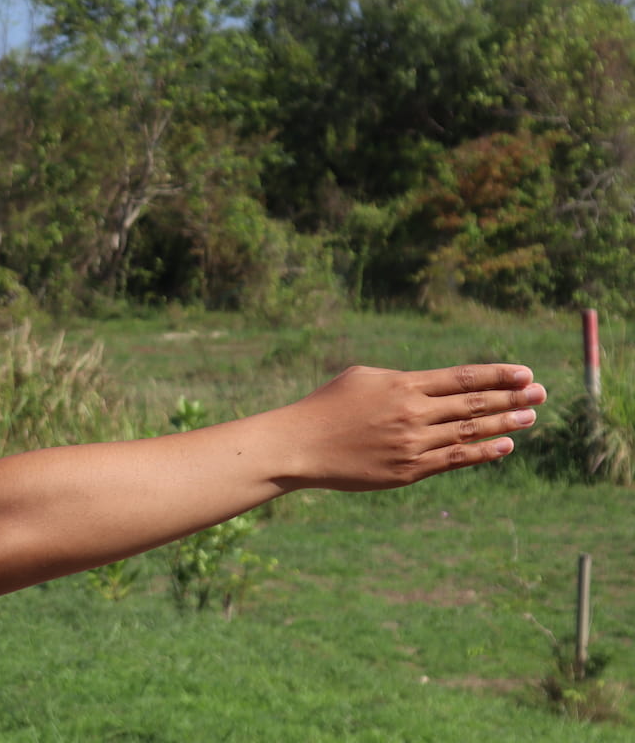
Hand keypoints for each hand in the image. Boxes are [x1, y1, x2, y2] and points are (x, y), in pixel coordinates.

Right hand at [278, 363, 545, 491]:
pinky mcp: (408, 471)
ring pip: (470, 432)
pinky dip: (483, 452)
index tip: (524, 372)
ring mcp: (413, 444)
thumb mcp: (363, 378)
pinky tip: (504, 446)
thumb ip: (402, 380)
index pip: (462, 378)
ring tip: (531, 417)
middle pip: (473, 404)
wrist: (301, 445)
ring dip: (505, 424)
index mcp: (402, 384)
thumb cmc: (328, 406)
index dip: (497, 375)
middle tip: (540, 393)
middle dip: (511, 397)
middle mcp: (413, 413)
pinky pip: (454, 460)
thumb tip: (437, 385)